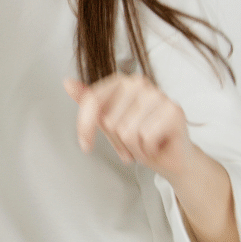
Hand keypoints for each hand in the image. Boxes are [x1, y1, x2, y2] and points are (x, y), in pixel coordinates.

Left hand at [64, 74, 196, 177]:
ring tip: (143, 146)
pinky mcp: (173, 110)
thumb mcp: (108, 121)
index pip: (92, 100)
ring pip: (127, 131)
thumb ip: (89, 102)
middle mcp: (139, 83)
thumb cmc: (140, 139)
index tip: (85, 145)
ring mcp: (158, 95)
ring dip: (133, 148)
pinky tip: (156, 146)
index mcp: (121, 82)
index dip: (84, 126)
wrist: (172, 159)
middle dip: (117, 141)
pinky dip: (147, 150)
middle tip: (131, 144)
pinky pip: (145, 137)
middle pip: (109, 120)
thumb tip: (67, 82)